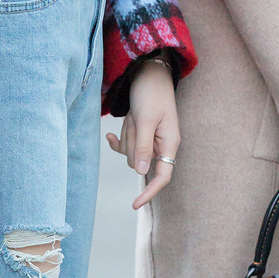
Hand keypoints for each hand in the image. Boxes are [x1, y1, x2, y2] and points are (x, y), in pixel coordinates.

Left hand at [105, 58, 179, 209]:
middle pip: (138, 161)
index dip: (149, 192)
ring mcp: (150, 140)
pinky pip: (124, 145)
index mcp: (169, 143)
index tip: (134, 205)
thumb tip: (141, 172)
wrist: (149, 72)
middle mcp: (161, 144)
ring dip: (126, 134)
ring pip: (129, 152)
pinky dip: (117, 139)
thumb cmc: (151, 93)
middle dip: (131, 142)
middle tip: (135, 118)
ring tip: (134, 113)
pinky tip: (108, 133)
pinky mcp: (140, 133)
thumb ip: (143, 145)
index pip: (162, 176)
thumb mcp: (145, 119)